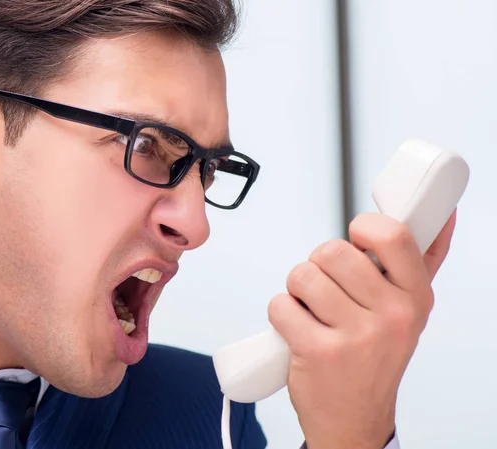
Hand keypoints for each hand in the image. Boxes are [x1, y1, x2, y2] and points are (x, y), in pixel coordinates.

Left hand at [268, 211, 456, 448]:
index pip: (394, 234)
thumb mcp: (408, 310)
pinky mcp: (318, 352)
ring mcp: (356, 336)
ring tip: (312, 311)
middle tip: (326, 289)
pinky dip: (281, 313)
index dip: (364, 227)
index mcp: (416, 297)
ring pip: (302, 275)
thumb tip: (443, 213)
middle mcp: (392, 316)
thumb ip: (421, 261)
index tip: (357, 239)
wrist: (354, 419)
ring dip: (297, 290)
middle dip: (318, 265)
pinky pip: (281, 304)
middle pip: (332, 251)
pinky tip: (298, 329)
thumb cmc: (375, 356)